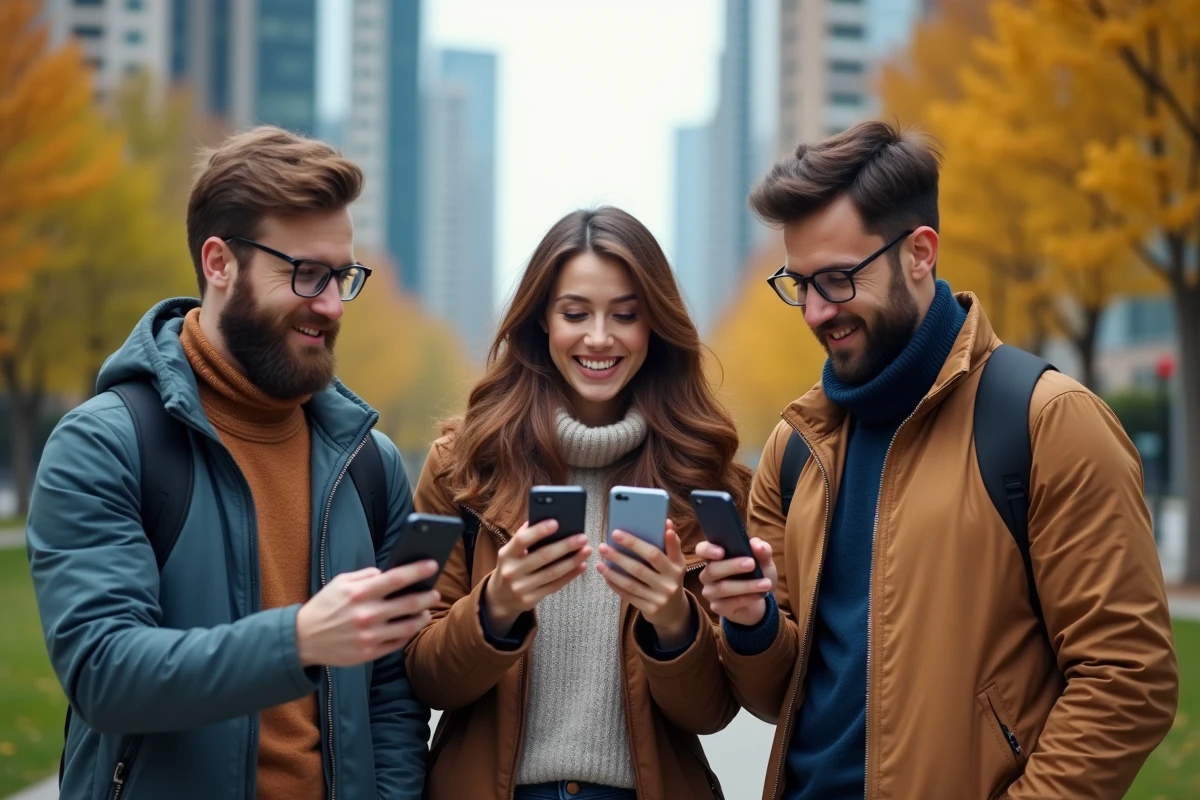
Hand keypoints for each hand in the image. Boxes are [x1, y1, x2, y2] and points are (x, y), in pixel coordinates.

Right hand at [296, 562, 440, 666]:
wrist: (303, 639)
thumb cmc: (325, 607)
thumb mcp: (340, 583)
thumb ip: (365, 575)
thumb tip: (388, 572)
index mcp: (360, 593)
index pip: (397, 578)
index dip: (418, 571)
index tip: (433, 565)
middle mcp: (367, 614)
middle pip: (410, 603)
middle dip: (428, 597)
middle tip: (436, 593)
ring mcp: (369, 636)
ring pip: (408, 626)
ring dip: (422, 617)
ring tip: (426, 612)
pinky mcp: (369, 653)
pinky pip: (397, 642)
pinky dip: (407, 633)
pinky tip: (410, 626)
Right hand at [483, 519, 590, 636]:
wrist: (501, 598)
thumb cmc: (512, 566)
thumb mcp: (511, 552)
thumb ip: (524, 537)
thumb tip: (544, 518)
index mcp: (506, 554)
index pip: (522, 540)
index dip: (539, 531)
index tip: (556, 523)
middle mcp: (511, 571)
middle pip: (543, 556)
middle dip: (565, 546)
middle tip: (583, 537)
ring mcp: (521, 588)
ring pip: (552, 573)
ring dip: (572, 561)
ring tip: (586, 550)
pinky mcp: (531, 600)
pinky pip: (554, 586)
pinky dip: (570, 575)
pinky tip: (581, 565)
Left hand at [598, 520, 691, 649]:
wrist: (674, 610)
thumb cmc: (670, 578)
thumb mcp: (676, 562)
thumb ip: (672, 544)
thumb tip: (667, 523)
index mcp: (676, 567)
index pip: (654, 553)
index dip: (636, 543)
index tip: (616, 533)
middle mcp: (669, 583)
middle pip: (639, 568)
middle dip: (619, 556)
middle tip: (603, 546)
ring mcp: (659, 598)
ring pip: (631, 583)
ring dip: (613, 573)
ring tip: (600, 562)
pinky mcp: (650, 609)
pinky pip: (628, 595)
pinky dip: (616, 585)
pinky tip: (606, 576)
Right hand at [695, 537, 776, 626]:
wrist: (760, 601)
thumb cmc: (756, 574)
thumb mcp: (764, 560)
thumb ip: (762, 550)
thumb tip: (757, 546)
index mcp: (715, 557)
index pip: (702, 550)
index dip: (708, 550)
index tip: (722, 551)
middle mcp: (708, 574)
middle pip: (713, 569)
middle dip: (732, 566)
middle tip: (751, 563)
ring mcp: (711, 592)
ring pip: (723, 588)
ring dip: (746, 585)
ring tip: (766, 583)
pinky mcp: (717, 607)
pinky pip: (729, 603)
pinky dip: (747, 598)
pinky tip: (760, 595)